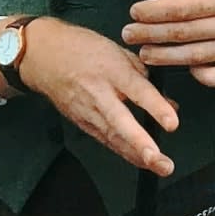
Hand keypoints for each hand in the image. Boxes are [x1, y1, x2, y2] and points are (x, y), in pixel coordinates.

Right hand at [7, 17, 178, 176]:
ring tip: (159, 166)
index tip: (172, 123)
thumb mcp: (117, 52)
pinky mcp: (82, 123)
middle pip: (121, 122)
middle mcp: (99, 93)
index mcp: (111, 69)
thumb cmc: (80, 49)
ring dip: (136, 155)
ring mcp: (88, 111)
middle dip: (140, 143)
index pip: (137, 91)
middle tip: (158, 158)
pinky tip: (140, 161)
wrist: (42, 56)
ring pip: (114, 138)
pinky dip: (124, 151)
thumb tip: (168, 102)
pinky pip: (106, 140)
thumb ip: (144, 77)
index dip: (156, 107)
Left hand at [123, 0, 214, 87]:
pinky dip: (196, 73)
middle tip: (130, 35)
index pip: (186, 6)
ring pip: (196, 57)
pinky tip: (183, 67)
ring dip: (166, 57)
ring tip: (145, 54)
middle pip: (186, 32)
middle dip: (153, 35)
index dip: (157, 11)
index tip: (136, 12)